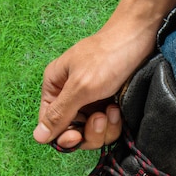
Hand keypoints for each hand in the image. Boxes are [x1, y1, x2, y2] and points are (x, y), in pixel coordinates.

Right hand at [33, 27, 154, 149]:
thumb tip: (37, 136)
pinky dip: (114, 124)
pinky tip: (118, 110)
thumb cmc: (107, 57)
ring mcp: (91, 103)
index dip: (62, 137)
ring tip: (112, 110)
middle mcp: (70, 97)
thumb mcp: (80, 87)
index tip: (76, 137)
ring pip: (91, 134)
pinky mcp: (109, 105)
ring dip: (104, 129)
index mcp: (55, 88)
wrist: (138, 39)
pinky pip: (107, 129)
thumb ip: (59, 113)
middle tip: (100, 117)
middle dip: (88, 132)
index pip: (50, 125)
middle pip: (73, 133)